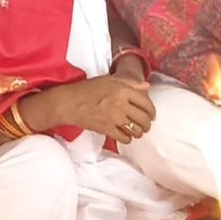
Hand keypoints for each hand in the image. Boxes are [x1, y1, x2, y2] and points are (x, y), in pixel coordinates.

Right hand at [31, 74, 154, 140]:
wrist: (68, 103)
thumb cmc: (87, 90)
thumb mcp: (109, 80)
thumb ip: (129, 83)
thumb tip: (147, 86)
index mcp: (123, 89)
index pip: (146, 103)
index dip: (152, 111)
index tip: (151, 115)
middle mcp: (121, 103)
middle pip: (144, 119)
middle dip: (147, 124)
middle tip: (145, 126)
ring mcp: (114, 117)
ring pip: (136, 130)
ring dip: (138, 133)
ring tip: (136, 131)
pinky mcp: (107, 129)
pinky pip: (125, 138)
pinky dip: (127, 139)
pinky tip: (124, 135)